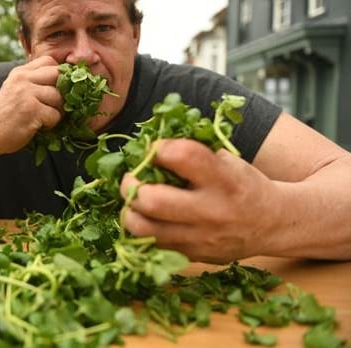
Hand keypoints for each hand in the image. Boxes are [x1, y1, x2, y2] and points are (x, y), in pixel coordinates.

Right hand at [0, 56, 62, 154]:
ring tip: (44, 118)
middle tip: (55, 105)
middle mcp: (22, 79)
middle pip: (58, 75)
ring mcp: (26, 93)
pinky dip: (51, 124)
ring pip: (59, 97)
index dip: (58, 75)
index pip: (49, 62)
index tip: (55, 90)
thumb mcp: (15, 90)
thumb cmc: (6, 116)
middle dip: (62, 92)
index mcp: (20, 72)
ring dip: (57, 111)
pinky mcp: (31, 110)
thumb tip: (64, 79)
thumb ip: (33, 81)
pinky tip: (38, 126)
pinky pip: (55, 114)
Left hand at [120, 139, 279, 262]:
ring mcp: (201, 238)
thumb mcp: (227, 160)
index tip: (155, 149)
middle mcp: (212, 211)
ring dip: (129, 211)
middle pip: (152, 200)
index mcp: (224, 180)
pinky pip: (152, 246)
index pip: (183, 156)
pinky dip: (142, 230)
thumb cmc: (243, 185)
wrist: (274, 224)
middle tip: (131, 178)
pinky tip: (146, 217)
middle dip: (131, 185)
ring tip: (134, 199)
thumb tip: (149, 145)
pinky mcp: (193, 256)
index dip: (160, 148)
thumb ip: (192, 152)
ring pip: (144, 229)